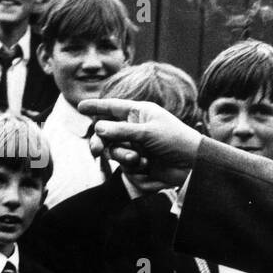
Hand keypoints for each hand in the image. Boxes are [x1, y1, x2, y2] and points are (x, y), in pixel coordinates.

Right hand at [78, 98, 202, 187]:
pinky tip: (148, 166)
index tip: (80, 106)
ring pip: (113, 150)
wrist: (193, 165)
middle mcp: (134, 128)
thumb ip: (121, 130)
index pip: (112, 107)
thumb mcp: (148, 132)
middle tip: (97, 150)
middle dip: (101, 142)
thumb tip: (98, 127)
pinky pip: (123, 164)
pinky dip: (133, 166)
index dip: (96, 107)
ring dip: (123, 156)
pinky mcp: (138, 162)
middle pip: (106, 132)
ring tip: (138, 160)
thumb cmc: (175, 140)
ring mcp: (135, 145)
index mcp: (139, 113)